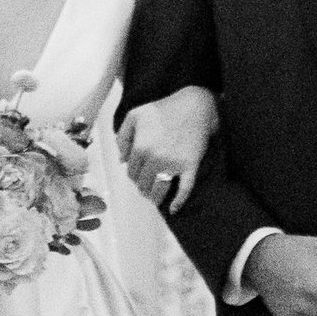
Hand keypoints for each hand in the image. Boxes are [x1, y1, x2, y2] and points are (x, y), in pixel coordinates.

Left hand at [119, 84, 216, 212]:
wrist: (194, 107)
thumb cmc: (163, 109)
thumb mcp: (135, 115)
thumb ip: (123, 137)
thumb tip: (122, 160)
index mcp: (140, 147)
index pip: (131, 172)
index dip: (133, 175)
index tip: (137, 175)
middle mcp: (155, 158)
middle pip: (143, 184)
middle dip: (142, 187)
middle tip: (145, 187)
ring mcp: (173, 164)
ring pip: (159, 190)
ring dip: (155, 197)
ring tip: (154, 197)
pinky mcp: (189, 166)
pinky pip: (184, 189)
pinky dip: (178, 202)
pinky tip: (173, 208)